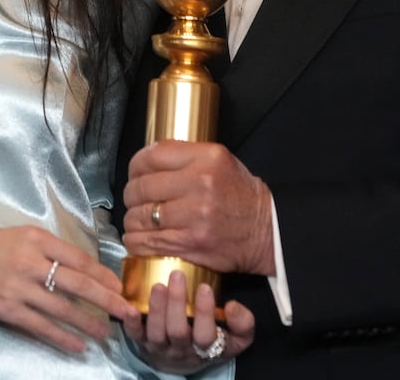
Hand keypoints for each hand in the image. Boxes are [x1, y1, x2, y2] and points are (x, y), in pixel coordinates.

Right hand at [0, 225, 136, 353]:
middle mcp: (31, 263)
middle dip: (107, 300)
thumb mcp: (27, 236)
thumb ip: (54, 249)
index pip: (79, 259)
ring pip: (62, 309)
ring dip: (88, 323)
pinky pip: (41, 327)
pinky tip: (78, 345)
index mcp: (39, 240)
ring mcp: (20, 288)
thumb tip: (89, 269)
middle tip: (127, 312)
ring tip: (106, 333)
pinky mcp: (8, 310)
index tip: (119, 288)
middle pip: (78, 283)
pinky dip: (62, 337)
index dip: (103, 275)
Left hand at [122, 141, 272, 275]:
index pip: (152, 155)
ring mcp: (194, 216)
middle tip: (135, 200)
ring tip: (137, 221)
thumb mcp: (220, 160)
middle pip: (142, 187)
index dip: (136, 166)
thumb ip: (185, 156)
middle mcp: (200, 184)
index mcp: (206, 158)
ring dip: (132, 220)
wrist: (267, 230)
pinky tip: (138, 239)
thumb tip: (147, 159)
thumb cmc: (241, 195)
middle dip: (131, 195)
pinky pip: (147, 242)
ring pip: (140, 216)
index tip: (136, 173)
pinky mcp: (190, 243)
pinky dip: (135, 241)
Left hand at [126, 270, 254, 372]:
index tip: (204, 287)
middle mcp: (182, 350)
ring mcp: (160, 347)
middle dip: (177, 304)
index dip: (204, 313)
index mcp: (206, 348)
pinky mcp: (142, 343)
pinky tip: (130, 307)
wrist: (187, 358)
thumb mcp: (236, 337)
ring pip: (157, 333)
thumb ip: (242, 323)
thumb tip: (233, 306)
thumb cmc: (213, 338)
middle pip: (178, 331)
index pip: (206, 336)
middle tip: (177, 275)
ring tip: (158, 285)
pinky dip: (131, 323)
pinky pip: (135, 335)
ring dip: (156, 309)